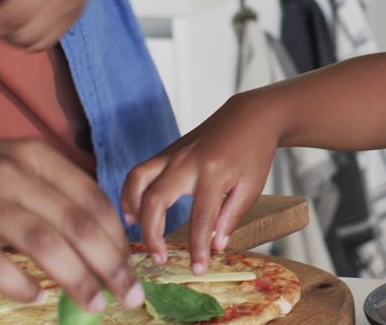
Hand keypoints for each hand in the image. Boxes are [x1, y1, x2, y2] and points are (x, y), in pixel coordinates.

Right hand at [0, 137, 143, 311]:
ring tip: (96, 303)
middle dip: (110, 264)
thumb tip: (104, 242)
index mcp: (38, 158)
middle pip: (77, 224)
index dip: (118, 236)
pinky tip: (37, 297)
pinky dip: (21, 285)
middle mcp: (15, 175)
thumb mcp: (20, 166)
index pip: (92, 200)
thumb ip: (58, 194)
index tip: (132, 265)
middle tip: (130, 294)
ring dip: (77, 278)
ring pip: (44, 244)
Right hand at [122, 95, 277, 274]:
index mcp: (214, 173)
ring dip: (131, 208)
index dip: (198, 247)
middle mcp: (187, 162)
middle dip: (152, 234)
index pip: (201, 218)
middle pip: (156, 200)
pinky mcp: (167, 151)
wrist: (249, 116)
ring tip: (136, 233)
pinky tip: (134, 211)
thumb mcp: (252, 186)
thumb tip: (215, 245)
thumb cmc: (253, 152)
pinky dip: (131, 192)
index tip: (197, 269)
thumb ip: (232, 216)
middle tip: (159, 258)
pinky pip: (140, 171)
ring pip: (138, 180)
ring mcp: (173, 153)